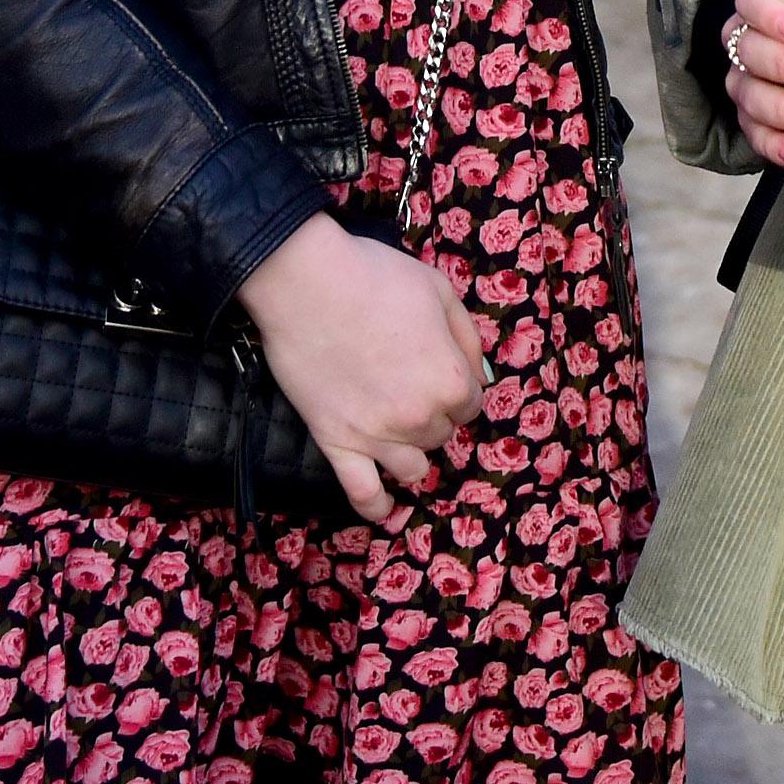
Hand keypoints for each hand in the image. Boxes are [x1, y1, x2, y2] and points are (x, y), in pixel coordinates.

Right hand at [238, 213, 493, 522]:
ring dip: (410, 452)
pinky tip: (383, 507)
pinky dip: (376, 506)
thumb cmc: (375, 276)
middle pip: (442, 435)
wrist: (306, 282)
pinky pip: (362, 493)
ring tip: (395, 430)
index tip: (436, 371)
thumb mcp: (439, 288)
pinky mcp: (336, 443)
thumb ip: (466, 335)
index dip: (455, 386)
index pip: (470, 404)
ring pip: (413, 469)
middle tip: (406, 385)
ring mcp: (377, 436)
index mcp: (450, 380)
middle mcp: (421, 417)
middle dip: (432, 414)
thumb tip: (476, 372)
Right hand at [716, 0, 783, 168]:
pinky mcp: (753, 115)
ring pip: (747, 92)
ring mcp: (747, 78)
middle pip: (749, 49)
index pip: (753, 0)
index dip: (770, 14)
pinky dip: (772, 143)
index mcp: (767, 3)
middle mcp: (748, 39)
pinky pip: (752, 131)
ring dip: (782, 107)